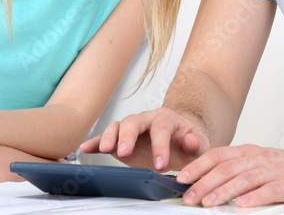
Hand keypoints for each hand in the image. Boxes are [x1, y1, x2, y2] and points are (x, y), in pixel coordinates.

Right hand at [78, 107, 208, 171]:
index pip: (161, 128)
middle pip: (134, 122)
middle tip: (125, 153)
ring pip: (117, 126)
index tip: (160, 164)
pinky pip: (104, 137)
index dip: (160, 145)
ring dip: (109, 137)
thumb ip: (196, 143)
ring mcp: (131, 128)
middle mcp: (146, 119)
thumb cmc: (187, 142)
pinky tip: (85, 148)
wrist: (178, 139)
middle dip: (128, 136)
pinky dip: (94, 142)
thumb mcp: (198, 143)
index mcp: (166, 119)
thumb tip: (191, 140)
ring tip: (104, 149)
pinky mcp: (120, 139)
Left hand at [175, 143, 283, 209]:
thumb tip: (210, 188)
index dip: (198, 166)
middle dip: (204, 183)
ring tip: (208, 202)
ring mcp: (275, 171)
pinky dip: (254, 198)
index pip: (218, 156)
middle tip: (188, 197)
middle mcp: (260, 159)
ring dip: (224, 192)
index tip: (182, 178)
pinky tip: (242, 206)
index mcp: (250, 153)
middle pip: (226, 169)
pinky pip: (269, 191)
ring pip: (244, 179)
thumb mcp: (260, 167)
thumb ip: (239, 174)